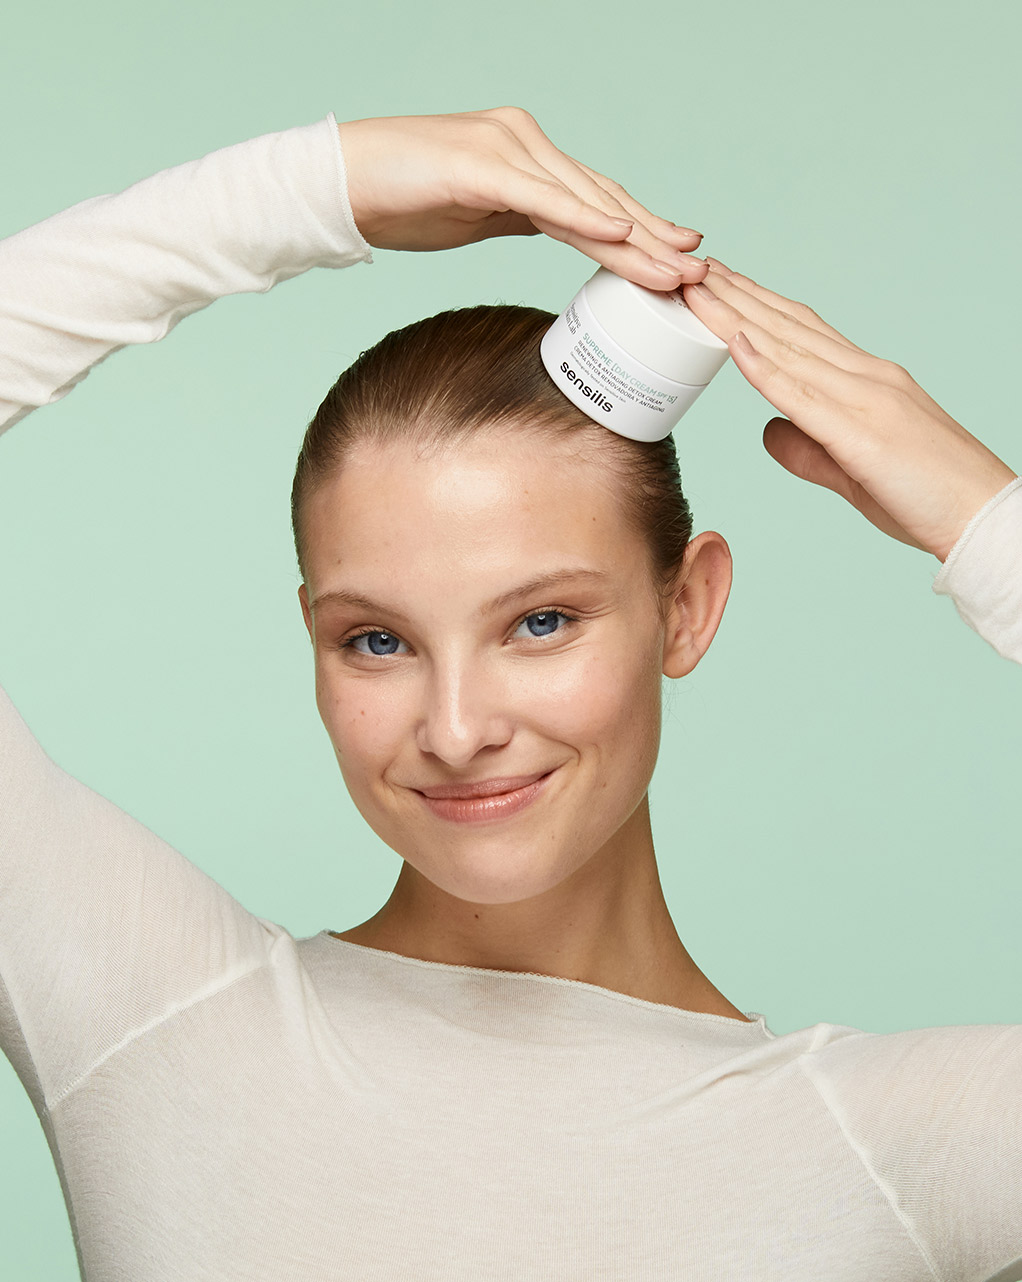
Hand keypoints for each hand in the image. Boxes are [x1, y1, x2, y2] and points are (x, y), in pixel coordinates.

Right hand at [336, 106, 707, 290]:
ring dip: (633, 239)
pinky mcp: (481, 166)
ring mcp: (505, 149)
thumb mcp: (477, 215)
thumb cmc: (402, 200)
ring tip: (674, 268)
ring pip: (584, 201)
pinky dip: (581, 218)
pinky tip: (617, 235)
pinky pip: (542, 198)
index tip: (680, 258)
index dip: (642, 231)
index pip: (596, 201)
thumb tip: (558, 234)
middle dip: (654, 239)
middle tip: (700, 271)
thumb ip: (521, 216)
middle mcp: (525, 144)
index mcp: (527, 158)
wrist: (341, 184)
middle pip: (602, 200)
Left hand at [683, 262, 1016, 561]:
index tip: (722, 285)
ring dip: (736, 317)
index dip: (758, 306)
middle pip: (788, 327)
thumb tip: (769, 432)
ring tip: (697, 290)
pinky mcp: (861, 433)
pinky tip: (734, 341)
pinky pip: (802, 393)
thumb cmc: (927, 495)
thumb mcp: (853, 469)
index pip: (802, 332)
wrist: (982, 516)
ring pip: (787, 348)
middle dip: (738, 297)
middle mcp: (866, 376)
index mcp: (867, 380)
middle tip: (695, 270)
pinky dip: (765, 366)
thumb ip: (808, 449)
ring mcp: (866, 398)